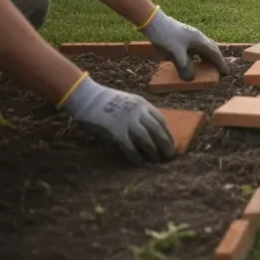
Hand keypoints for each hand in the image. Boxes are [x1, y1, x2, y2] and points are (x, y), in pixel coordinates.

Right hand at [60, 75, 175, 164]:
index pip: (161, 120)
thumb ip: (139, 113)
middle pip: (157, 130)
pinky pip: (129, 145)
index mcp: (142, 104)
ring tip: (158, 159)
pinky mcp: (115, 130)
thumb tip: (149, 129)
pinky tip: (139, 162)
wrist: (87, 97)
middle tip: (170, 155)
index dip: (168, 133)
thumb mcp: (128, 102)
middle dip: (165, 144)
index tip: (172, 143)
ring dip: (154, 150)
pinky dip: (135, 155)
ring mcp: (127, 121)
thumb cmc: (106, 101)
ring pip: (146, 138)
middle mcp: (138, 112)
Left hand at [139, 8, 230, 80]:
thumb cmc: (165, 35)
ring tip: (208, 68)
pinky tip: (193, 61)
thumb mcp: (175, 52)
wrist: (153, 22)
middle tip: (219, 71)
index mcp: (199, 39)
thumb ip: (184, 65)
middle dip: (216, 60)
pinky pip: (194, 49)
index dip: (220, 63)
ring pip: (203, 49)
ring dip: (207, 58)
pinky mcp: (183, 37)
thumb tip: (190, 78)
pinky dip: (197, 56)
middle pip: (211, 49)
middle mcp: (197, 37)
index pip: (214, 52)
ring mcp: (190, 36)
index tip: (225, 72)